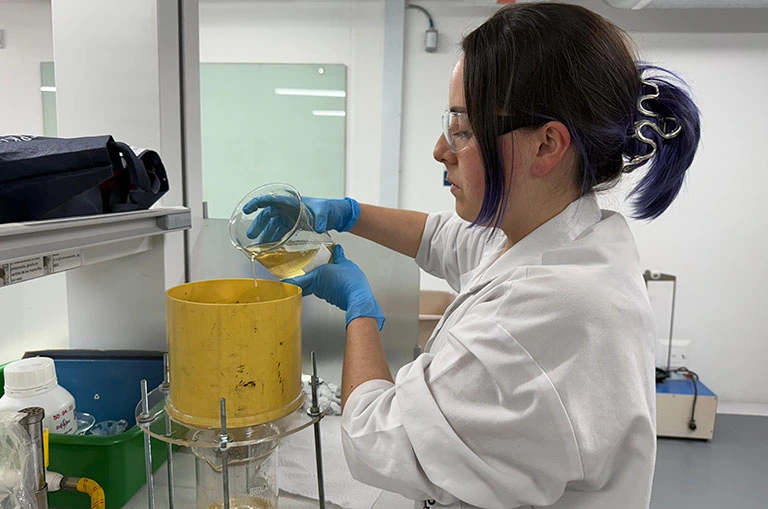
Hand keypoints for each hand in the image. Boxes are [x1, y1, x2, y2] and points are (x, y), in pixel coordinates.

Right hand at [243, 195, 359, 240]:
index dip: (258, 203)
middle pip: (268, 215)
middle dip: (258, 225)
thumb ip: (322, 218)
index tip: (248, 209)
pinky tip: (270, 248)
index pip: (272, 200)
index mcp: (292, 202)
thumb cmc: (330, 208)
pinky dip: (274, 239)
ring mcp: (290, 217)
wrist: (337, 215)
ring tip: (259, 246)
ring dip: (265, 235)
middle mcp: (288, 209)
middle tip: (251, 235)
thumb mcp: (325, 211)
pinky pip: (280, 232)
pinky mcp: (294, 226)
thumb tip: (319, 227)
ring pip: (273, 225)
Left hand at [285, 245, 384, 329]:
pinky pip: (322, 290)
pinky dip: (323, 286)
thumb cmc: (351, 282)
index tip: (280, 280)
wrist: (358, 297)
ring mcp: (323, 294)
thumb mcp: (345, 263)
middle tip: (294, 276)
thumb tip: (337, 249)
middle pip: (302, 285)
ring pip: (313, 288)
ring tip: (315, 273)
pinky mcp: (331, 298)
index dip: (287, 281)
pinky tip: (329, 281)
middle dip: (298, 281)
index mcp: (316, 276)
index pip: (296, 280)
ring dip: (312, 282)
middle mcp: (317, 287)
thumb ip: (338, 255)